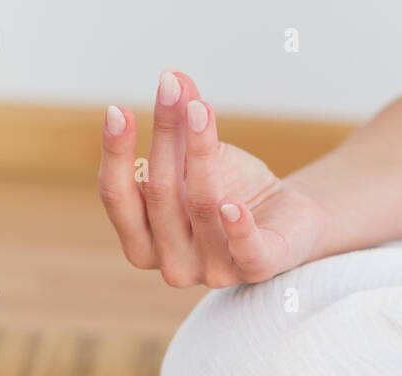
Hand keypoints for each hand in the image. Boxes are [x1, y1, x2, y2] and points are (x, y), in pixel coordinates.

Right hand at [97, 71, 327, 288]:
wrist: (285, 221)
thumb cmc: (230, 192)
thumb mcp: (198, 159)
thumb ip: (182, 126)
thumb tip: (175, 77)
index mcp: (143, 243)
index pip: (117, 199)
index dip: (115, 155)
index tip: (118, 110)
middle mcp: (171, 264)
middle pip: (159, 194)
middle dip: (164, 135)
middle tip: (171, 88)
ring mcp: (212, 271)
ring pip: (201, 207)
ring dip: (201, 153)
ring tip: (202, 108)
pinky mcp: (255, 269)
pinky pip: (244, 250)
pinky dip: (238, 227)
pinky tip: (233, 204)